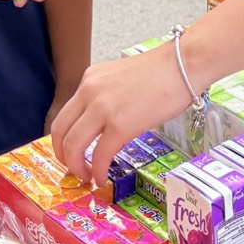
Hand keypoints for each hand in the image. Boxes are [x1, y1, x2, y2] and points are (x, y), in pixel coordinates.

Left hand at [51, 45, 192, 180]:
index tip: (71, 152)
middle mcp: (89, 92)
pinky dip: (98, 171)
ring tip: (88, 176)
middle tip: (74, 168)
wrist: (183, 65)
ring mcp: (103, 109)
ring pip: (73, 145)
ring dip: (76, 166)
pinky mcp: (120, 125)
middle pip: (60, 130)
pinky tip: (103, 178)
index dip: (63, 139)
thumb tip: (106, 123)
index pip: (65, 114)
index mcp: (90, 79)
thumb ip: (107, 97)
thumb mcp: (122, 78)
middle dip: (63, 155)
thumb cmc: (163, 72)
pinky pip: (100, 155)